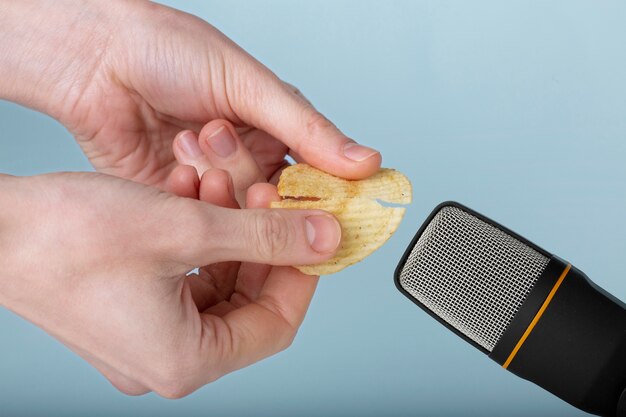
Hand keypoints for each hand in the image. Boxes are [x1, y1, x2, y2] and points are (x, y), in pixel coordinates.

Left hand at [0, 0, 380, 186]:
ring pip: (234, 214)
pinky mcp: (174, 201)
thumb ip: (308, 130)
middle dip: (255, 185)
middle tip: (244, 169)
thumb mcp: (249, 85)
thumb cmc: (169, 51)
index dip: (323, 196)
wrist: (93, 58)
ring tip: (190, 139)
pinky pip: (195, 219)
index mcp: (274, 130)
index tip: (332, 215)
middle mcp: (245, 161)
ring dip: (216, 184)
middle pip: (274, 203)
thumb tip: (364, 161)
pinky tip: (174, 162)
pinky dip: (188, 198)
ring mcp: (209, 184)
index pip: (315, 178)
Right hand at [0, 171, 339, 396]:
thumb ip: (264, 235)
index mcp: (183, 361)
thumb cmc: (64, 237)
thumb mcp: (184, 228)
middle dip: (258, 238)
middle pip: (247, 299)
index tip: (311, 231)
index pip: (276, 324)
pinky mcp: (133, 309)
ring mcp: (148, 336)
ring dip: (226, 227)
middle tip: (264, 191)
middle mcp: (166, 358)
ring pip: (217, 278)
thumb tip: (323, 240)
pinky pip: (185, 274)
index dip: (301, 272)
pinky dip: (197, 234)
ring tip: (220, 178)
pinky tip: (190, 191)